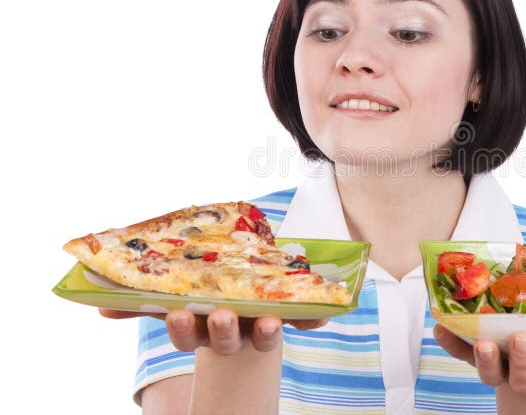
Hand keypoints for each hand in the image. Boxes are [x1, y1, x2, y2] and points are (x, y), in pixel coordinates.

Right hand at [99, 308, 327, 354]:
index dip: (183, 329)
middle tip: (221, 316)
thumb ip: (141, 300)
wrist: (249, 292)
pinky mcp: (291, 318)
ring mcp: (260, 325)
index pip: (187, 335)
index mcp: (202, 324)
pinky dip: (313, 319)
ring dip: (264, 331)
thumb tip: (98, 306)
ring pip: (261, 336)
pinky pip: (304, 322)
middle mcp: (231, 329)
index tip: (178, 315)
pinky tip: (322, 315)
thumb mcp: (176, 290)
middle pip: (223, 340)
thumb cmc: (208, 289)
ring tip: (268, 320)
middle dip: (221, 331)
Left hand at [433, 324, 525, 395]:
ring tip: (482, 338)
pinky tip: (439, 327)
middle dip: (524, 359)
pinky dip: (450, 343)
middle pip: (523, 376)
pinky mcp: (477, 360)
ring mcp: (501, 370)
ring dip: (485, 356)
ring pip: (491, 371)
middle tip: (523, 338)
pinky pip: (461, 354)